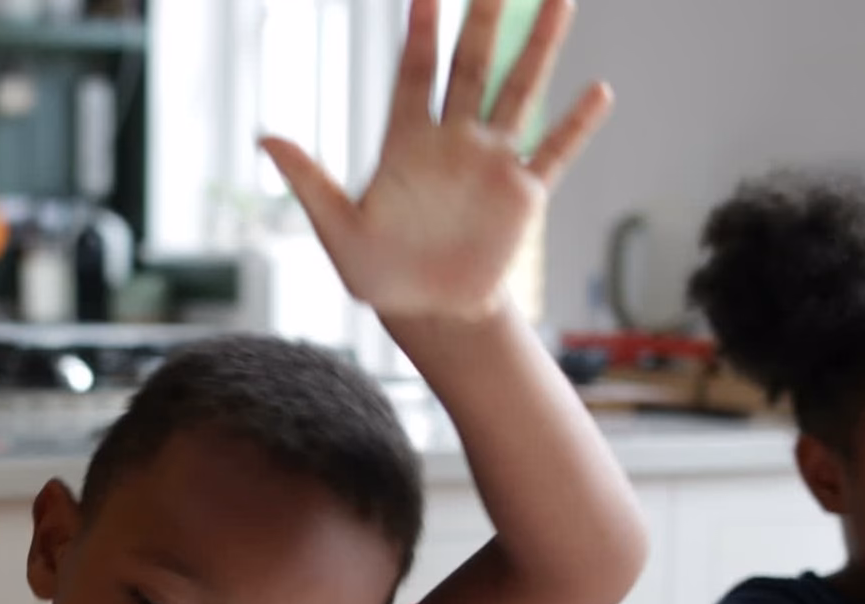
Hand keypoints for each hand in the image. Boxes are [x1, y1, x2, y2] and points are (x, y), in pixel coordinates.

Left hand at [262, 0, 611, 320]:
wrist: (428, 313)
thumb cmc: (377, 274)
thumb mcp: (336, 230)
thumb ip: (308, 181)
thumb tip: (266, 137)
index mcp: (406, 143)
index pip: (414, 73)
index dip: (421, 32)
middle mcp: (453, 141)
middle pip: (472, 67)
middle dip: (483, 21)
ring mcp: (491, 163)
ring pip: (520, 92)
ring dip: (539, 49)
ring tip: (559, 1)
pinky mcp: (523, 195)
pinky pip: (554, 152)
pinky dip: (576, 125)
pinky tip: (599, 91)